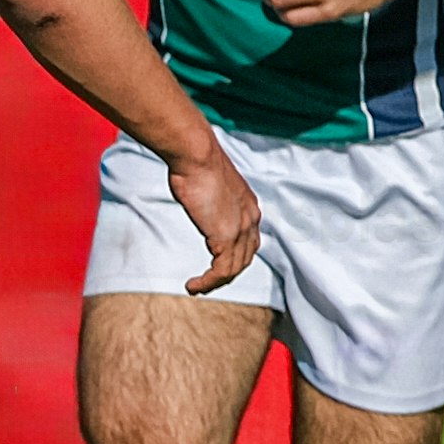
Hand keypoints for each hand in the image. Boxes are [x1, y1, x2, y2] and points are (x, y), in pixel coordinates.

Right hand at [168, 142, 265, 293]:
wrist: (197, 156)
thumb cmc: (197, 165)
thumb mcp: (211, 186)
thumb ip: (212, 201)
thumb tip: (201, 201)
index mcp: (249, 207)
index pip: (249, 241)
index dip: (236, 256)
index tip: (218, 266)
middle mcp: (251, 219)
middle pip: (245, 258)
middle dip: (227, 274)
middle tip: (207, 283)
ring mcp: (241, 229)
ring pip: (234, 268)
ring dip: (215, 282)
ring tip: (197, 288)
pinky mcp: (226, 237)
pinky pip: (221, 271)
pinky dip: (208, 282)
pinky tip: (193, 285)